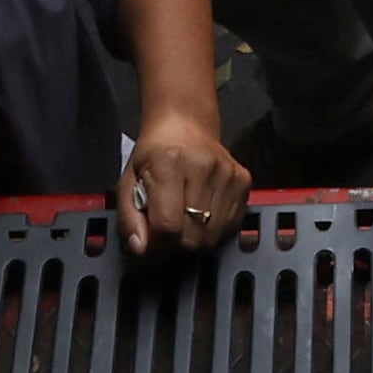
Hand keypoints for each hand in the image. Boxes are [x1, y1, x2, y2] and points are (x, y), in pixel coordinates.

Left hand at [118, 109, 249, 264]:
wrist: (185, 123)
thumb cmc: (154, 153)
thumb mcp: (128, 181)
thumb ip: (129, 219)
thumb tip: (141, 249)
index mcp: (169, 162)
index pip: (168, 226)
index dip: (157, 244)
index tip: (151, 242)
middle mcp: (203, 166)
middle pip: (193, 237)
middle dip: (176, 245)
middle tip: (166, 232)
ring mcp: (227, 174)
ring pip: (213, 237)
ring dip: (195, 239)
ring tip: (183, 221)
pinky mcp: (243, 180)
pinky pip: (230, 226)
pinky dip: (214, 230)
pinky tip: (201, 214)